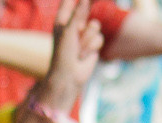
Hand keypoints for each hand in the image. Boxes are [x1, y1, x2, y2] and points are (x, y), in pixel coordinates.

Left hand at [34, 0, 103, 114]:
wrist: (70, 76)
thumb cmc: (64, 54)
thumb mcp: (69, 30)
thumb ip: (78, 13)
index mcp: (62, 20)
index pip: (70, 1)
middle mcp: (74, 25)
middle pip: (86, 7)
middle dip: (90, 3)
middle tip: (92, 10)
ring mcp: (84, 34)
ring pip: (95, 25)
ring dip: (88, 38)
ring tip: (79, 49)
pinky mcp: (93, 44)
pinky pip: (99, 38)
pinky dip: (92, 47)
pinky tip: (84, 55)